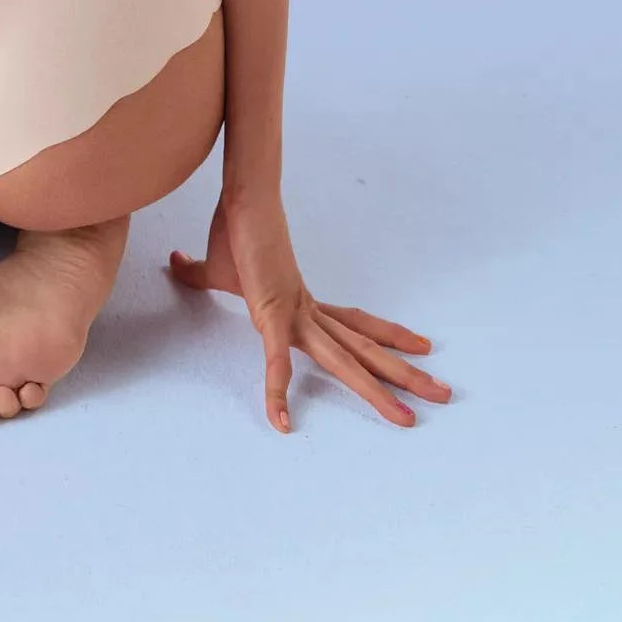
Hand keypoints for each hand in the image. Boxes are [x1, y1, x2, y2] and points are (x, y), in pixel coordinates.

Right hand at [168, 190, 451, 431]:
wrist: (242, 199)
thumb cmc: (235, 229)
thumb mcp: (215, 268)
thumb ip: (199, 274)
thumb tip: (176, 262)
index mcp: (303, 303)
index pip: (356, 325)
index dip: (388, 336)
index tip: (420, 347)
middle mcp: (309, 312)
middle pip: (365, 349)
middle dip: (405, 374)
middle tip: (445, 395)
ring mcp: (295, 315)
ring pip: (345, 361)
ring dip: (378, 390)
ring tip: (408, 419)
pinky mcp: (270, 313)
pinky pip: (275, 361)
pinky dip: (277, 391)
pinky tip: (281, 422)